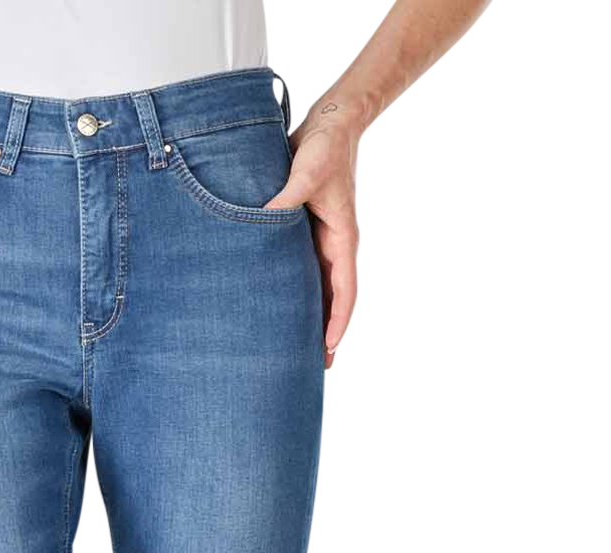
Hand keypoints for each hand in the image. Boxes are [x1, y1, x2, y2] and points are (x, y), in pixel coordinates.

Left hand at [264, 104, 362, 372]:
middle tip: (316, 370)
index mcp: (342, 237)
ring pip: (317, 291)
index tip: (329, 346)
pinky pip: (302, 275)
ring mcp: (320, 243)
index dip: (337, 319)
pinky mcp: (304, 236)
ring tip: (299, 354)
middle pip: (331, 300)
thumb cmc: (324, 145)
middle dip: (325, 334)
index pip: (344, 289)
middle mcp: (334, 246)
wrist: (328, 125)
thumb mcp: (308, 168)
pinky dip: (297, 297)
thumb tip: (266, 216)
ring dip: (311, 321)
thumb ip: (289, 193)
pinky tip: (282, 315)